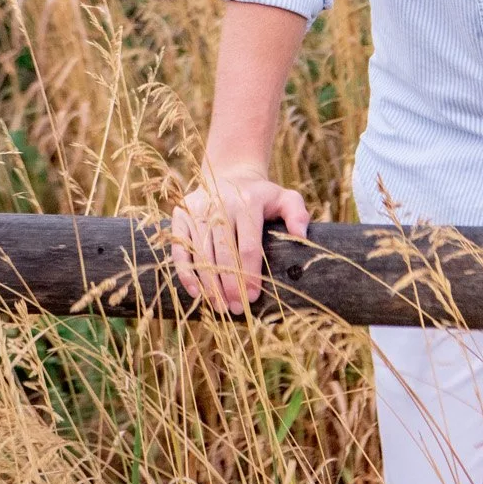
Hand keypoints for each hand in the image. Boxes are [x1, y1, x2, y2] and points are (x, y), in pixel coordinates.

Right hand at [171, 164, 308, 312]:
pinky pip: (181, 248)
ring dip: (209, 284)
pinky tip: (196, 293)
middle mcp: (221, 204)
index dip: (250, 274)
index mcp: (248, 201)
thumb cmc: (260, 195)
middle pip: (223, 253)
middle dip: (229, 285)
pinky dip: (186, 272)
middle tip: (236, 309)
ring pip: (202, 254)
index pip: (248, 245)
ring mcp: (199, 209)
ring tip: (219, 307)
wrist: (228, 174)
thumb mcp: (284, 197)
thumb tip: (301, 236)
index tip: (252, 298)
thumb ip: (297, 214)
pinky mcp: (181, 214)